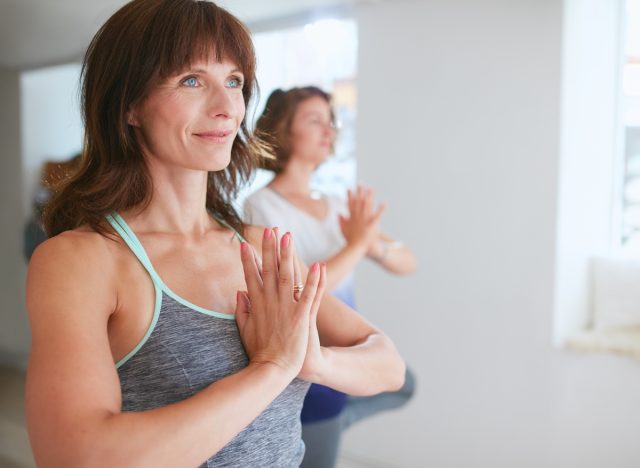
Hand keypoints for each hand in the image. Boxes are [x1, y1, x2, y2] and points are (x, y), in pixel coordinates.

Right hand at [235, 228, 322, 376]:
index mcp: (256, 304)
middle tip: (270, 230)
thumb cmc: (259, 352)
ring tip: (289, 236)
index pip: (251, 276)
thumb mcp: (244, 329)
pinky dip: (314, 280)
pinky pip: (309, 294)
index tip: (245, 244)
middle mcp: (270, 301)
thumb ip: (242, 310)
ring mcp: (286, 307)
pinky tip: (318, 265)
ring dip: (288, 255)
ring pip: (288, 275)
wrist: (272, 370)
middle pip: (270, 269)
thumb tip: (239, 292)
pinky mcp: (301, 315)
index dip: (249, 259)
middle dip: (269, 248)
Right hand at [339, 185, 384, 251]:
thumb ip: (340, 220)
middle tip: (361, 183)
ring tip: (371, 188)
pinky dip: (381, 209)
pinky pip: (378, 215)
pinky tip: (384, 203)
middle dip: (360, 191)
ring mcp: (365, 220)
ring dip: (369, 196)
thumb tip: (338, 213)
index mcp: (352, 217)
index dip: (350, 195)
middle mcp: (358, 216)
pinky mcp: (372, 225)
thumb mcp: (343, 229)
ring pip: (367, 205)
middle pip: (359, 201)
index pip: (350, 203)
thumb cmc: (350, 240)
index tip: (350, 187)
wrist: (356, 248)